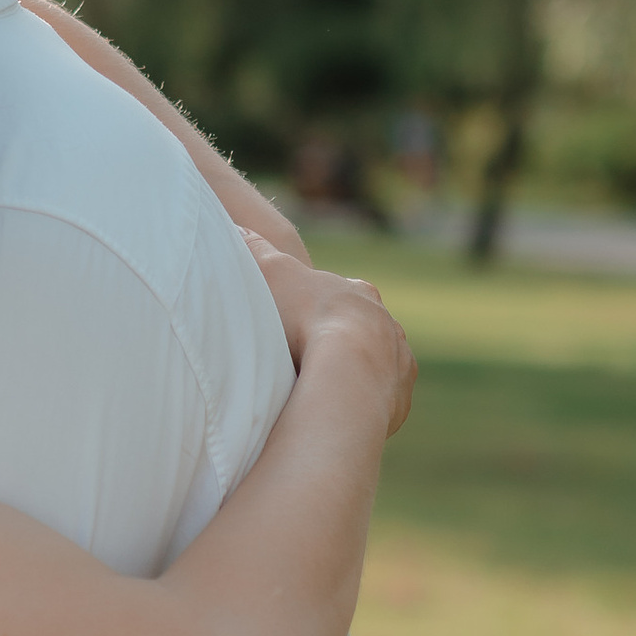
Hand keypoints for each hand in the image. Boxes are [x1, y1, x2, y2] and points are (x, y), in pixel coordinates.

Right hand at [237, 234, 417, 436]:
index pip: (342, 293)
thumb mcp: (272, 272)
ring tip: (324, 388)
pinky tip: (338, 408)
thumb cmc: (305, 317)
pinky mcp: (399, 397)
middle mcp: (387, 325)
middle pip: (364, 329)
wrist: (347, 371)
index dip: (322, 303)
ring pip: (377, 364)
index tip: (303, 314)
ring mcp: (398, 362)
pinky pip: (381, 399)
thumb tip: (236, 226)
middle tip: (312, 355)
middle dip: (343, 338)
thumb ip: (255, 249)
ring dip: (356, 372)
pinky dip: (363, 401)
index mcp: (359, 293)